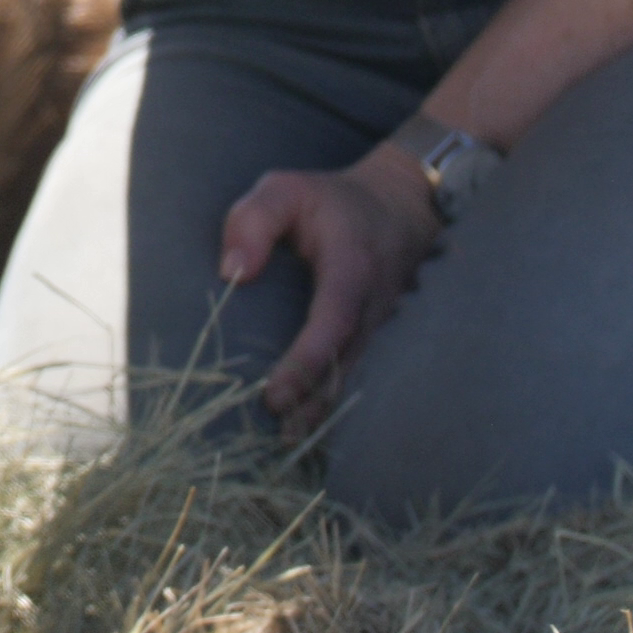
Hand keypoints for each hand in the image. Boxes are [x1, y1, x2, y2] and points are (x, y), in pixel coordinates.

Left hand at [218, 154, 443, 430]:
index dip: (307, 364)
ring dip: (323, 410)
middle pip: (346, 364)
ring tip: (287, 443)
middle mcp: (374, 304)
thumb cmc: (328, 200)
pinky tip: (306, 425)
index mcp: (353, 268)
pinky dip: (333, 399)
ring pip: (354, 375)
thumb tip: (232, 272)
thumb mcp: (285, 189)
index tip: (275, 396)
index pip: (333, 324)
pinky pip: (357, 371)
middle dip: (314, 404)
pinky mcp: (376, 334)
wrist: (400, 204)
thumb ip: (253, 220)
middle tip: (278, 436)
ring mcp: (381, 323)